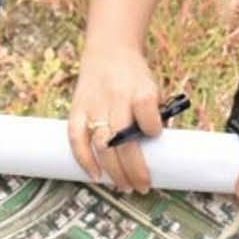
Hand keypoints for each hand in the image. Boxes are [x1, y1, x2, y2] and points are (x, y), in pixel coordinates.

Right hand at [66, 45, 164, 194]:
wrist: (108, 52)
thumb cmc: (136, 78)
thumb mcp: (153, 88)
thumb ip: (156, 116)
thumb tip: (162, 151)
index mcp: (139, 90)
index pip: (146, 111)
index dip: (152, 128)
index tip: (155, 137)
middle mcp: (116, 98)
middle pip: (123, 139)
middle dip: (134, 169)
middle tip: (141, 187)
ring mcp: (94, 105)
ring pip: (102, 144)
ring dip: (113, 170)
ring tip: (124, 186)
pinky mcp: (78, 109)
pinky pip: (76, 138)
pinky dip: (84, 159)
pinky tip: (95, 175)